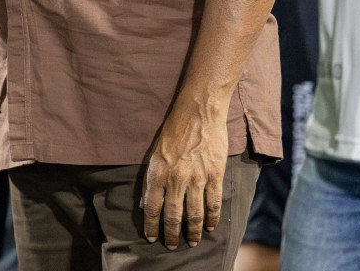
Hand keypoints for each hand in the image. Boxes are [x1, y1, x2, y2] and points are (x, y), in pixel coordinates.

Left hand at [140, 99, 228, 248]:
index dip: (152, 226)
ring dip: (193, 232)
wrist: (197, 112)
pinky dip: (212, 219)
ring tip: (193, 242)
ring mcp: (196, 178)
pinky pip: (213, 203)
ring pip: (195, 214)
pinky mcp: (214, 175)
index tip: (151, 239)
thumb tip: (145, 205)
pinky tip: (211, 227)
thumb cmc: (174, 131)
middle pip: (173, 216)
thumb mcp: (154, 154)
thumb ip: (151, 180)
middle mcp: (176, 179)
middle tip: (171, 246)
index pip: (152, 208)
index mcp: (158, 173)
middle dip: (171, 235)